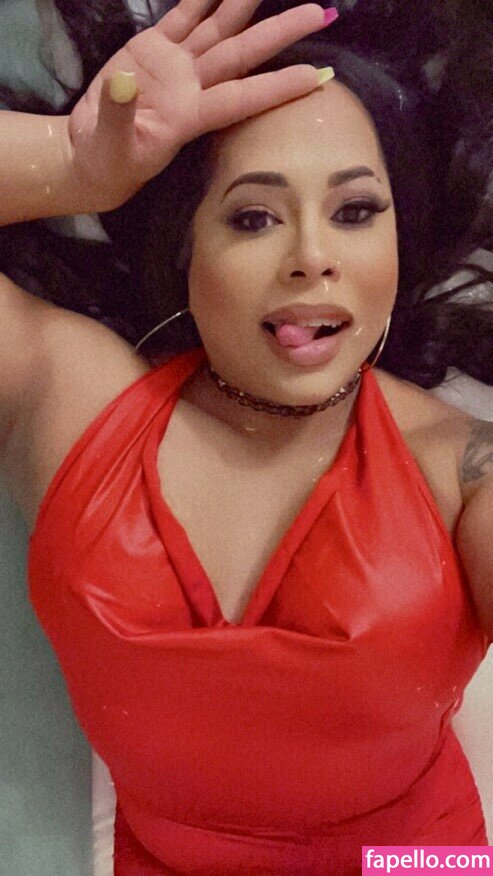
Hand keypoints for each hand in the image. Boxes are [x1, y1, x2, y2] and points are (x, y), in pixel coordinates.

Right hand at [67, 0, 336, 210]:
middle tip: (319, 12)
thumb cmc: (108, 163)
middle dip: (280, 33)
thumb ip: (118, 115)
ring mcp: (176, 66)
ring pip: (220, 29)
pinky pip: (184, 17)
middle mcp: (192, 87)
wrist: (91, 154)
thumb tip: (125, 83)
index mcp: (188, 117)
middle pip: (243, 54)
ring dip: (245, 4)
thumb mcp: (110, 147)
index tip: (317, 77)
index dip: (277, 86)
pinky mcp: (153, 49)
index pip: (241, 98)